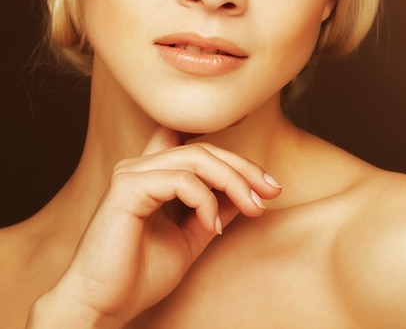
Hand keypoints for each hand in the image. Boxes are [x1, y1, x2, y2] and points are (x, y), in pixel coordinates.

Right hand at [27, 127, 281, 327]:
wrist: (101, 306)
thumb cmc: (139, 274)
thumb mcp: (191, 237)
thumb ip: (215, 210)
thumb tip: (246, 192)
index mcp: (152, 173)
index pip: (191, 140)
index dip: (220, 130)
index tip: (248, 131)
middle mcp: (140, 166)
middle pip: (203, 148)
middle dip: (243, 167)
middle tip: (272, 190)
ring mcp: (132, 173)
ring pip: (197, 158)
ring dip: (233, 181)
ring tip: (253, 207)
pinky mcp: (127, 187)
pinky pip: (181, 180)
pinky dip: (205, 200)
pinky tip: (214, 225)